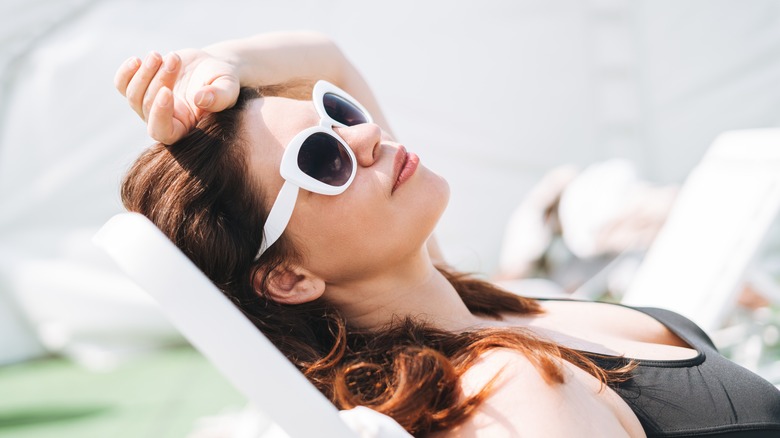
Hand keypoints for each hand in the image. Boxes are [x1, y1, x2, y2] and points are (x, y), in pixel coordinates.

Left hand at [114, 49, 240, 143]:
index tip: (167, 92)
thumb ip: (219, 96)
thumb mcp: (228, 88)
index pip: (163, 132)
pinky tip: (137, 60)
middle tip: (175, 58)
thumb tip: (201, 99)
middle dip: (159, 80)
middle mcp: (163, 121)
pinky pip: (122, 85)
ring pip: (133, 95)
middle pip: (148, 107)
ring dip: (145, 73)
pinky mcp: (141, 88)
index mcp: (184, 128)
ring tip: (162, 55)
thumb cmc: (223, 81)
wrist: (212, 67)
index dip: (160, 115)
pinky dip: (126, 72)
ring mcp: (149, 105)